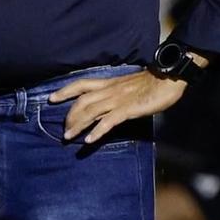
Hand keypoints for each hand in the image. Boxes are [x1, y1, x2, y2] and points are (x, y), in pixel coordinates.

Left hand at [50, 70, 187, 142]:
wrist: (168, 78)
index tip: (52, 98)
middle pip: (82, 101)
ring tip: (68, 137)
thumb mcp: (128, 86)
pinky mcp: (128, 109)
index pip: (81, 84)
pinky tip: (89, 140)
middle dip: (70, 116)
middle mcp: (109, 90)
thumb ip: (116, 93)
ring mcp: (118, 99)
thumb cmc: (152, 82)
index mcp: (109, 83)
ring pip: (91, 111)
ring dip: (77, 125)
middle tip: (63, 130)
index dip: (65, 91)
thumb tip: (107, 104)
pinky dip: (97, 131)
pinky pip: (109, 121)